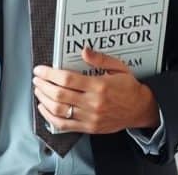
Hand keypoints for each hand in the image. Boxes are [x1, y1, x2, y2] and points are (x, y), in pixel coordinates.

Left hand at [32, 48, 159, 133]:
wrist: (140, 109)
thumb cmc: (129, 87)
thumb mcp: (119, 67)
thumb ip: (100, 59)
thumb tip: (84, 50)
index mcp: (99, 86)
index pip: (67, 79)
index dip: (50, 74)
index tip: (40, 69)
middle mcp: (93, 103)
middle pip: (60, 95)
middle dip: (43, 85)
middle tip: (37, 78)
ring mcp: (90, 117)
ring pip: (59, 110)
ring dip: (44, 100)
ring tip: (38, 90)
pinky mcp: (88, 127)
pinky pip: (64, 125)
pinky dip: (50, 117)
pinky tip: (44, 108)